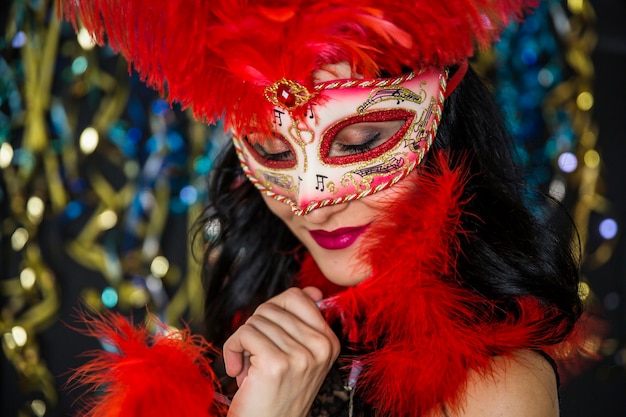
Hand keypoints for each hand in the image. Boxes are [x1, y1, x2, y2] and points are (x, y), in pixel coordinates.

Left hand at [223, 287, 339, 416]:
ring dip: (243, 343)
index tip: (267, 335)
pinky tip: (238, 371)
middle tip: (255, 355)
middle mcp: (321, 347)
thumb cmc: (275, 394)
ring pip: (256, 320)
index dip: (272, 311)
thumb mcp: (297, 356)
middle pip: (272, 308)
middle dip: (255, 329)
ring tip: (249, 368)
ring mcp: (301, 355)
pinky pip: (244, 333)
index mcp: (330, 341)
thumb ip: (300, 322)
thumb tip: (312, 290)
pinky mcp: (277, 363)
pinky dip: (232, 350)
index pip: (298, 297)